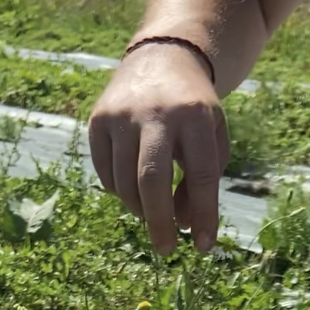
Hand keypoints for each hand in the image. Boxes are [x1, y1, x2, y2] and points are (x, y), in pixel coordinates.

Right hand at [88, 44, 229, 255]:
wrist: (159, 60)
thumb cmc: (193, 113)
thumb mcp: (211, 139)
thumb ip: (203, 182)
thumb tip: (182, 224)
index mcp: (194, 116)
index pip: (202, 175)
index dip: (204, 215)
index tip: (204, 247)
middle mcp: (155, 112)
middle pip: (152, 180)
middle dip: (160, 222)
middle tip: (167, 250)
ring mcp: (121, 115)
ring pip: (125, 183)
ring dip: (141, 210)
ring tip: (153, 212)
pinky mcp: (97, 120)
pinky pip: (106, 175)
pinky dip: (121, 193)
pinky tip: (134, 187)